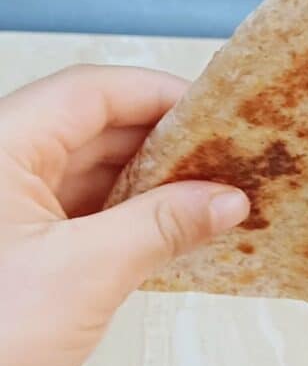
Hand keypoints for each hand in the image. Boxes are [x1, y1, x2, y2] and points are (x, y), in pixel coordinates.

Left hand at [0, 66, 248, 365]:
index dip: (157, 94)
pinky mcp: (22, 242)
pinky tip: (173, 224)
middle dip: (163, 142)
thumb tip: (227, 200)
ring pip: (94, 169)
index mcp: (1, 147)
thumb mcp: (85, 274)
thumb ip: (163, 225)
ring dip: (151, 181)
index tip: (212, 113)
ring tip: (208, 192)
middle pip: (96, 127)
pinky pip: (87, 207)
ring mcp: (9, 205)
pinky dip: (131, 213)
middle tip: (223, 158)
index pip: (90, 91)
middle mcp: (2, 166)